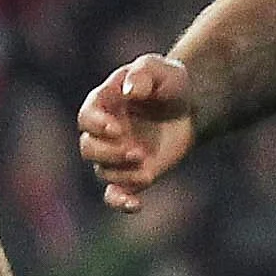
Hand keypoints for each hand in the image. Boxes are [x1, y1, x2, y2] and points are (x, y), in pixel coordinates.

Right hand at [76, 54, 195, 213]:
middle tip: (137, 152)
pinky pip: (115, 194)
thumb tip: (129, 90)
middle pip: (89, 148)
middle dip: (109, 153)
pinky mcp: (130, 174)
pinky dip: (120, 202)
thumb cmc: (169, 83)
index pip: (87, 118)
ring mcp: (115, 155)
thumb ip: (144, 73)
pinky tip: (136, 205)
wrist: (188, 108)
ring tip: (148, 169)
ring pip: (103, 171)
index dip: (97, 125)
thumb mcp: (161, 70)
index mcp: (103, 104)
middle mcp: (103, 132)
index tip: (116, 129)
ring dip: (122, 174)